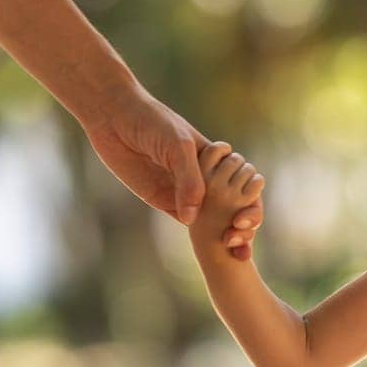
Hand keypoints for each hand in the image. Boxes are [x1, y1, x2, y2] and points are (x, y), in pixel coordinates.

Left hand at [79, 82, 262, 248]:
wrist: (115, 116)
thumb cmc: (153, 122)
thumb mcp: (178, 146)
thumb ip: (189, 180)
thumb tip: (192, 219)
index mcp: (217, 160)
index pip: (244, 185)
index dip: (251, 203)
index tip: (250, 219)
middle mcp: (204, 176)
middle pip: (231, 205)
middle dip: (242, 224)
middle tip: (241, 238)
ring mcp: (183, 189)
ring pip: (210, 217)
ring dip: (223, 233)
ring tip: (233, 249)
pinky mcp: (163, 199)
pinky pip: (185, 219)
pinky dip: (199, 234)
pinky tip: (210, 245)